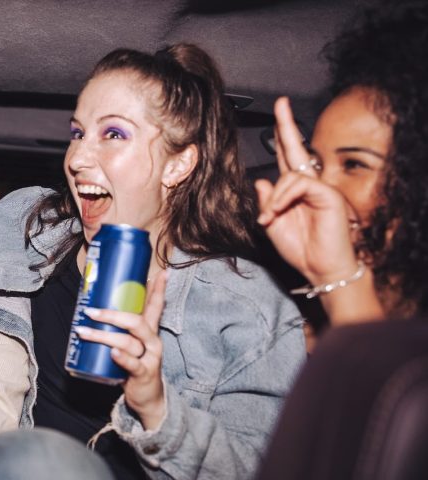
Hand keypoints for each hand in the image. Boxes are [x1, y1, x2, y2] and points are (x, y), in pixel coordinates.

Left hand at [76, 270, 167, 429]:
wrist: (148, 398)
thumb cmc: (135, 366)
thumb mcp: (130, 345)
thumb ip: (119, 330)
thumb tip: (95, 310)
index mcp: (149, 332)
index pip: (156, 306)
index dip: (158, 290)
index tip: (162, 273)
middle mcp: (152, 342)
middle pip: (137, 321)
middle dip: (112, 314)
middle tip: (90, 311)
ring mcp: (149, 358)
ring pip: (128, 342)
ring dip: (104, 335)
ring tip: (83, 332)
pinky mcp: (143, 374)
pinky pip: (133, 364)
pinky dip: (122, 358)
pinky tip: (112, 353)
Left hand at [256, 97, 359, 284]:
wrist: (319, 268)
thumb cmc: (300, 249)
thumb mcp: (271, 225)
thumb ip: (265, 203)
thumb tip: (259, 180)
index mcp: (294, 190)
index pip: (286, 159)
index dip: (281, 137)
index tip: (277, 115)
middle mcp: (308, 184)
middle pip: (296, 149)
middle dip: (286, 125)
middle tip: (281, 103)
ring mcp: (320, 187)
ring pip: (289, 175)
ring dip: (274, 197)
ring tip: (270, 217)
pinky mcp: (327, 194)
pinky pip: (298, 184)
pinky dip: (283, 197)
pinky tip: (277, 212)